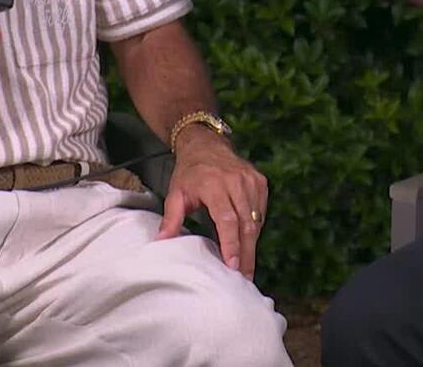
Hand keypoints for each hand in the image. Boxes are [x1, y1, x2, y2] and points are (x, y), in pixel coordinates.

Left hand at [155, 129, 268, 279]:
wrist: (206, 144)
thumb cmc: (189, 172)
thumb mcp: (176, 193)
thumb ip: (171, 219)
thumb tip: (161, 242)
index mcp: (215, 185)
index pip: (227, 220)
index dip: (231, 244)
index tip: (232, 266)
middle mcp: (236, 182)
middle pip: (246, 225)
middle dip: (245, 254)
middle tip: (244, 278)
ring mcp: (251, 181)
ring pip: (256, 221)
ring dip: (252, 246)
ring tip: (246, 268)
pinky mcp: (260, 182)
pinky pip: (261, 212)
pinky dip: (256, 230)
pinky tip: (249, 244)